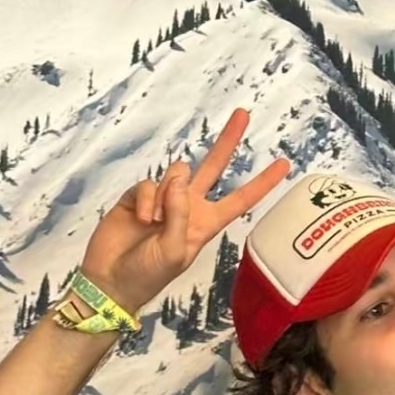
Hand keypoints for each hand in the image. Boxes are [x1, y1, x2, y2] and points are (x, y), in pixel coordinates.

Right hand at [78, 110, 290, 313]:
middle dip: (228, 141)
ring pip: (177, 173)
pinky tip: (141, 219)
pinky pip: (148, 183)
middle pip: (213, 167)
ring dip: (167, 194)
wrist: (110, 281)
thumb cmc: (147, 274)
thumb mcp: (175, 251)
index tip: (284, 164)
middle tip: (243, 113)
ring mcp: (163, 199)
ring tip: (154, 223)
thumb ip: (181, 214)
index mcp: (206, 224)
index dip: (262, 183)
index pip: (241, 199)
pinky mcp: (138, 196)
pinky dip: (146, 199)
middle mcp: (188, 207)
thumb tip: (181, 176)